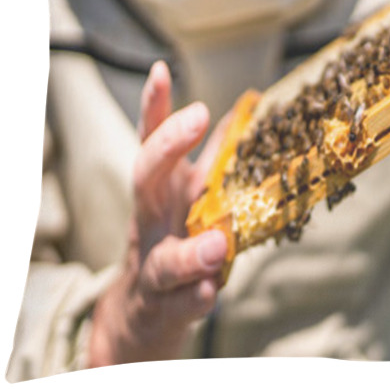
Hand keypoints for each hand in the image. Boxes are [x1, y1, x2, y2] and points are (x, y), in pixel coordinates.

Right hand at [88, 61, 230, 366]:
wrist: (144, 318)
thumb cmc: (174, 240)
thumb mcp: (191, 194)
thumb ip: (214, 159)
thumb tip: (245, 112)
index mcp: (163, 189)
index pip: (152, 141)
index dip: (154, 106)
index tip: (161, 70)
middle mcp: (152, 221)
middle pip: (145, 179)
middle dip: (167, 145)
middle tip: (197, 115)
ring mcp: (155, 266)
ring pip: (163, 256)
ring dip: (191, 249)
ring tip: (217, 241)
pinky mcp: (166, 308)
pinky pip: (181, 303)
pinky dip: (195, 296)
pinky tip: (209, 293)